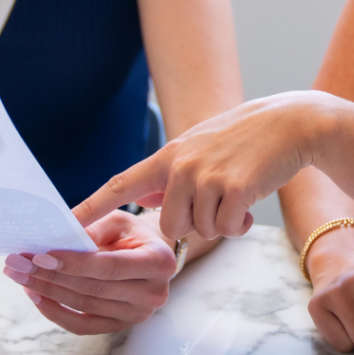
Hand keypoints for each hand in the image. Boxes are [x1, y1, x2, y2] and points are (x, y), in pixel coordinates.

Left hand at [2, 210, 175, 333]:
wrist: (149, 253)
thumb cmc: (132, 232)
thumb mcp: (118, 219)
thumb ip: (93, 227)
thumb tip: (58, 238)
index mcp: (158, 262)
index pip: (110, 267)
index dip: (74, 263)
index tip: (41, 256)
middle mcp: (153, 293)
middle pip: (93, 288)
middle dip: (51, 276)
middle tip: (18, 263)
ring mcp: (137, 315)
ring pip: (84, 306)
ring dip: (48, 291)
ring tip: (21, 275)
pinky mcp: (119, 326)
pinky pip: (82, 325)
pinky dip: (56, 311)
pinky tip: (36, 294)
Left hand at [76, 92, 329, 239]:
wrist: (289, 124)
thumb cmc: (244, 139)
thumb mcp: (199, 147)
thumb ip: (170, 173)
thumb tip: (142, 199)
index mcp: (168, 155)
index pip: (120, 184)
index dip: (90, 207)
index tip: (64, 225)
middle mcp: (181, 166)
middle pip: (169, 226)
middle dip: (193, 226)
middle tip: (216, 203)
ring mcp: (206, 177)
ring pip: (200, 230)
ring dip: (220, 223)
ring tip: (236, 195)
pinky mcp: (233, 190)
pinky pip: (227, 230)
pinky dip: (240, 225)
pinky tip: (250, 202)